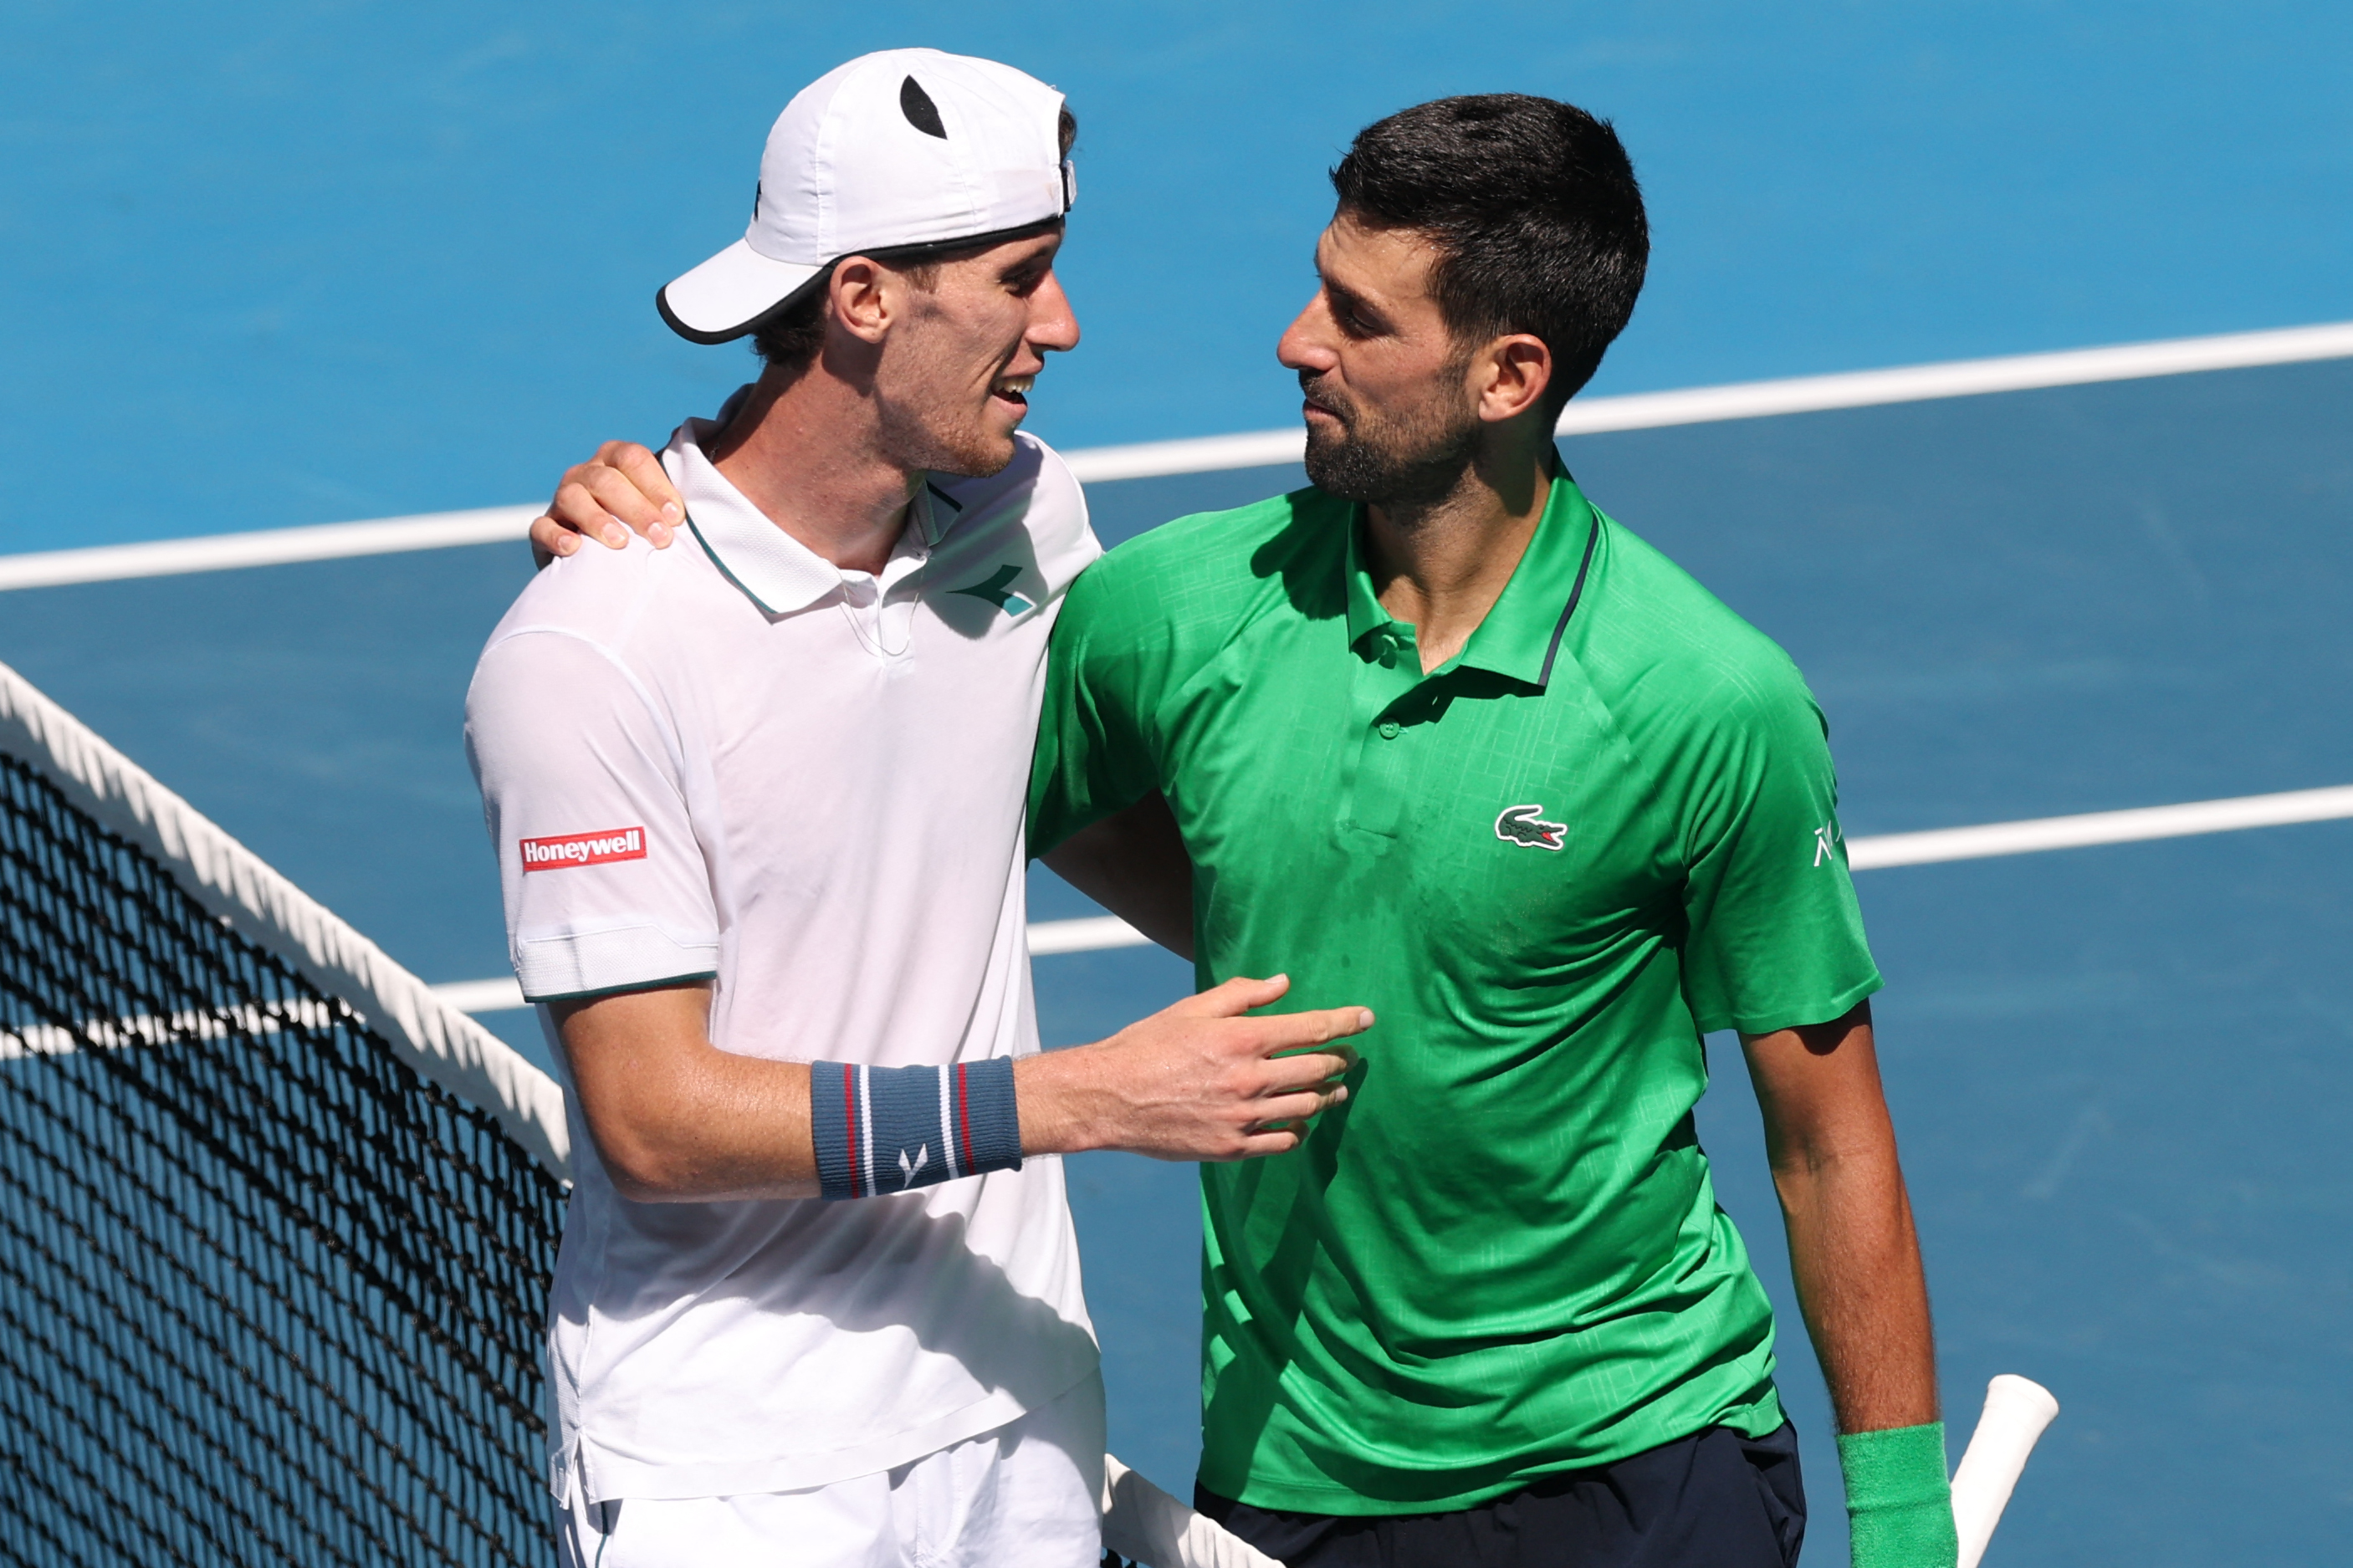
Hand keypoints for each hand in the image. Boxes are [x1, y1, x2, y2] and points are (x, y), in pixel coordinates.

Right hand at [529, 440, 685, 566]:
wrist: (604, 556)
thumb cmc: (644, 527)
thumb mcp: (662, 509)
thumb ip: (680, 502)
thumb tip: (727, 504)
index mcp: (616, 460)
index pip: (633, 458)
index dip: (656, 486)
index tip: (678, 518)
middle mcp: (587, 473)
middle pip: (608, 480)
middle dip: (637, 509)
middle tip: (662, 539)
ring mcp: (564, 498)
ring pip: (574, 498)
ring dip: (598, 520)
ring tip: (620, 543)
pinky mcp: (546, 528)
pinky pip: (542, 527)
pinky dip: (556, 537)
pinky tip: (574, 550)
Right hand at [1019, 975, 1369, 1160]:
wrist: (1108, 1098)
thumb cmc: (1147, 1046)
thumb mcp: (1192, 1010)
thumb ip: (1242, 995)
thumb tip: (1283, 984)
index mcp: (1242, 1038)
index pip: (1313, 1028)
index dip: (1346, 1022)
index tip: (1367, 1018)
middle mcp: (1249, 1078)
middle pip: (1318, 1069)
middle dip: (1341, 1060)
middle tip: (1348, 1056)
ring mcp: (1243, 1117)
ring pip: (1307, 1107)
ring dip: (1327, 1096)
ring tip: (1334, 1090)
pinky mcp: (1232, 1147)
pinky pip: (1283, 1142)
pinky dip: (1299, 1130)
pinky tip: (1300, 1122)